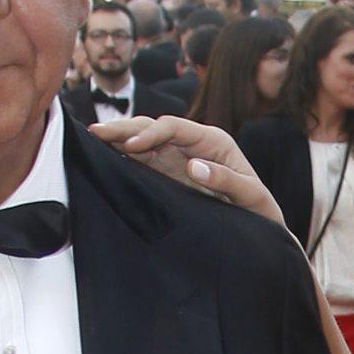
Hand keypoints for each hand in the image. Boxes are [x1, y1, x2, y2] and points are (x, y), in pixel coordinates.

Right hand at [92, 112, 285, 224]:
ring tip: (92, 139)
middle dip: (125, 129)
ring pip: (144, 141)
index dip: (150, 133)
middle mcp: (193, 143)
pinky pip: (144, 161)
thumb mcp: (250, 195)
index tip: (130, 146)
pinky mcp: (170, 175)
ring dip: (120, 140)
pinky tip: (105, 157)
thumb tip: (193, 166)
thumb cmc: (260, 209)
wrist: (260, 226)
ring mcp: (179, 158)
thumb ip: (225, 180)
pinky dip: (124, 158)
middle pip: (154, 127)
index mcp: (213, 140)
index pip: (174, 127)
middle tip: (96, 133)